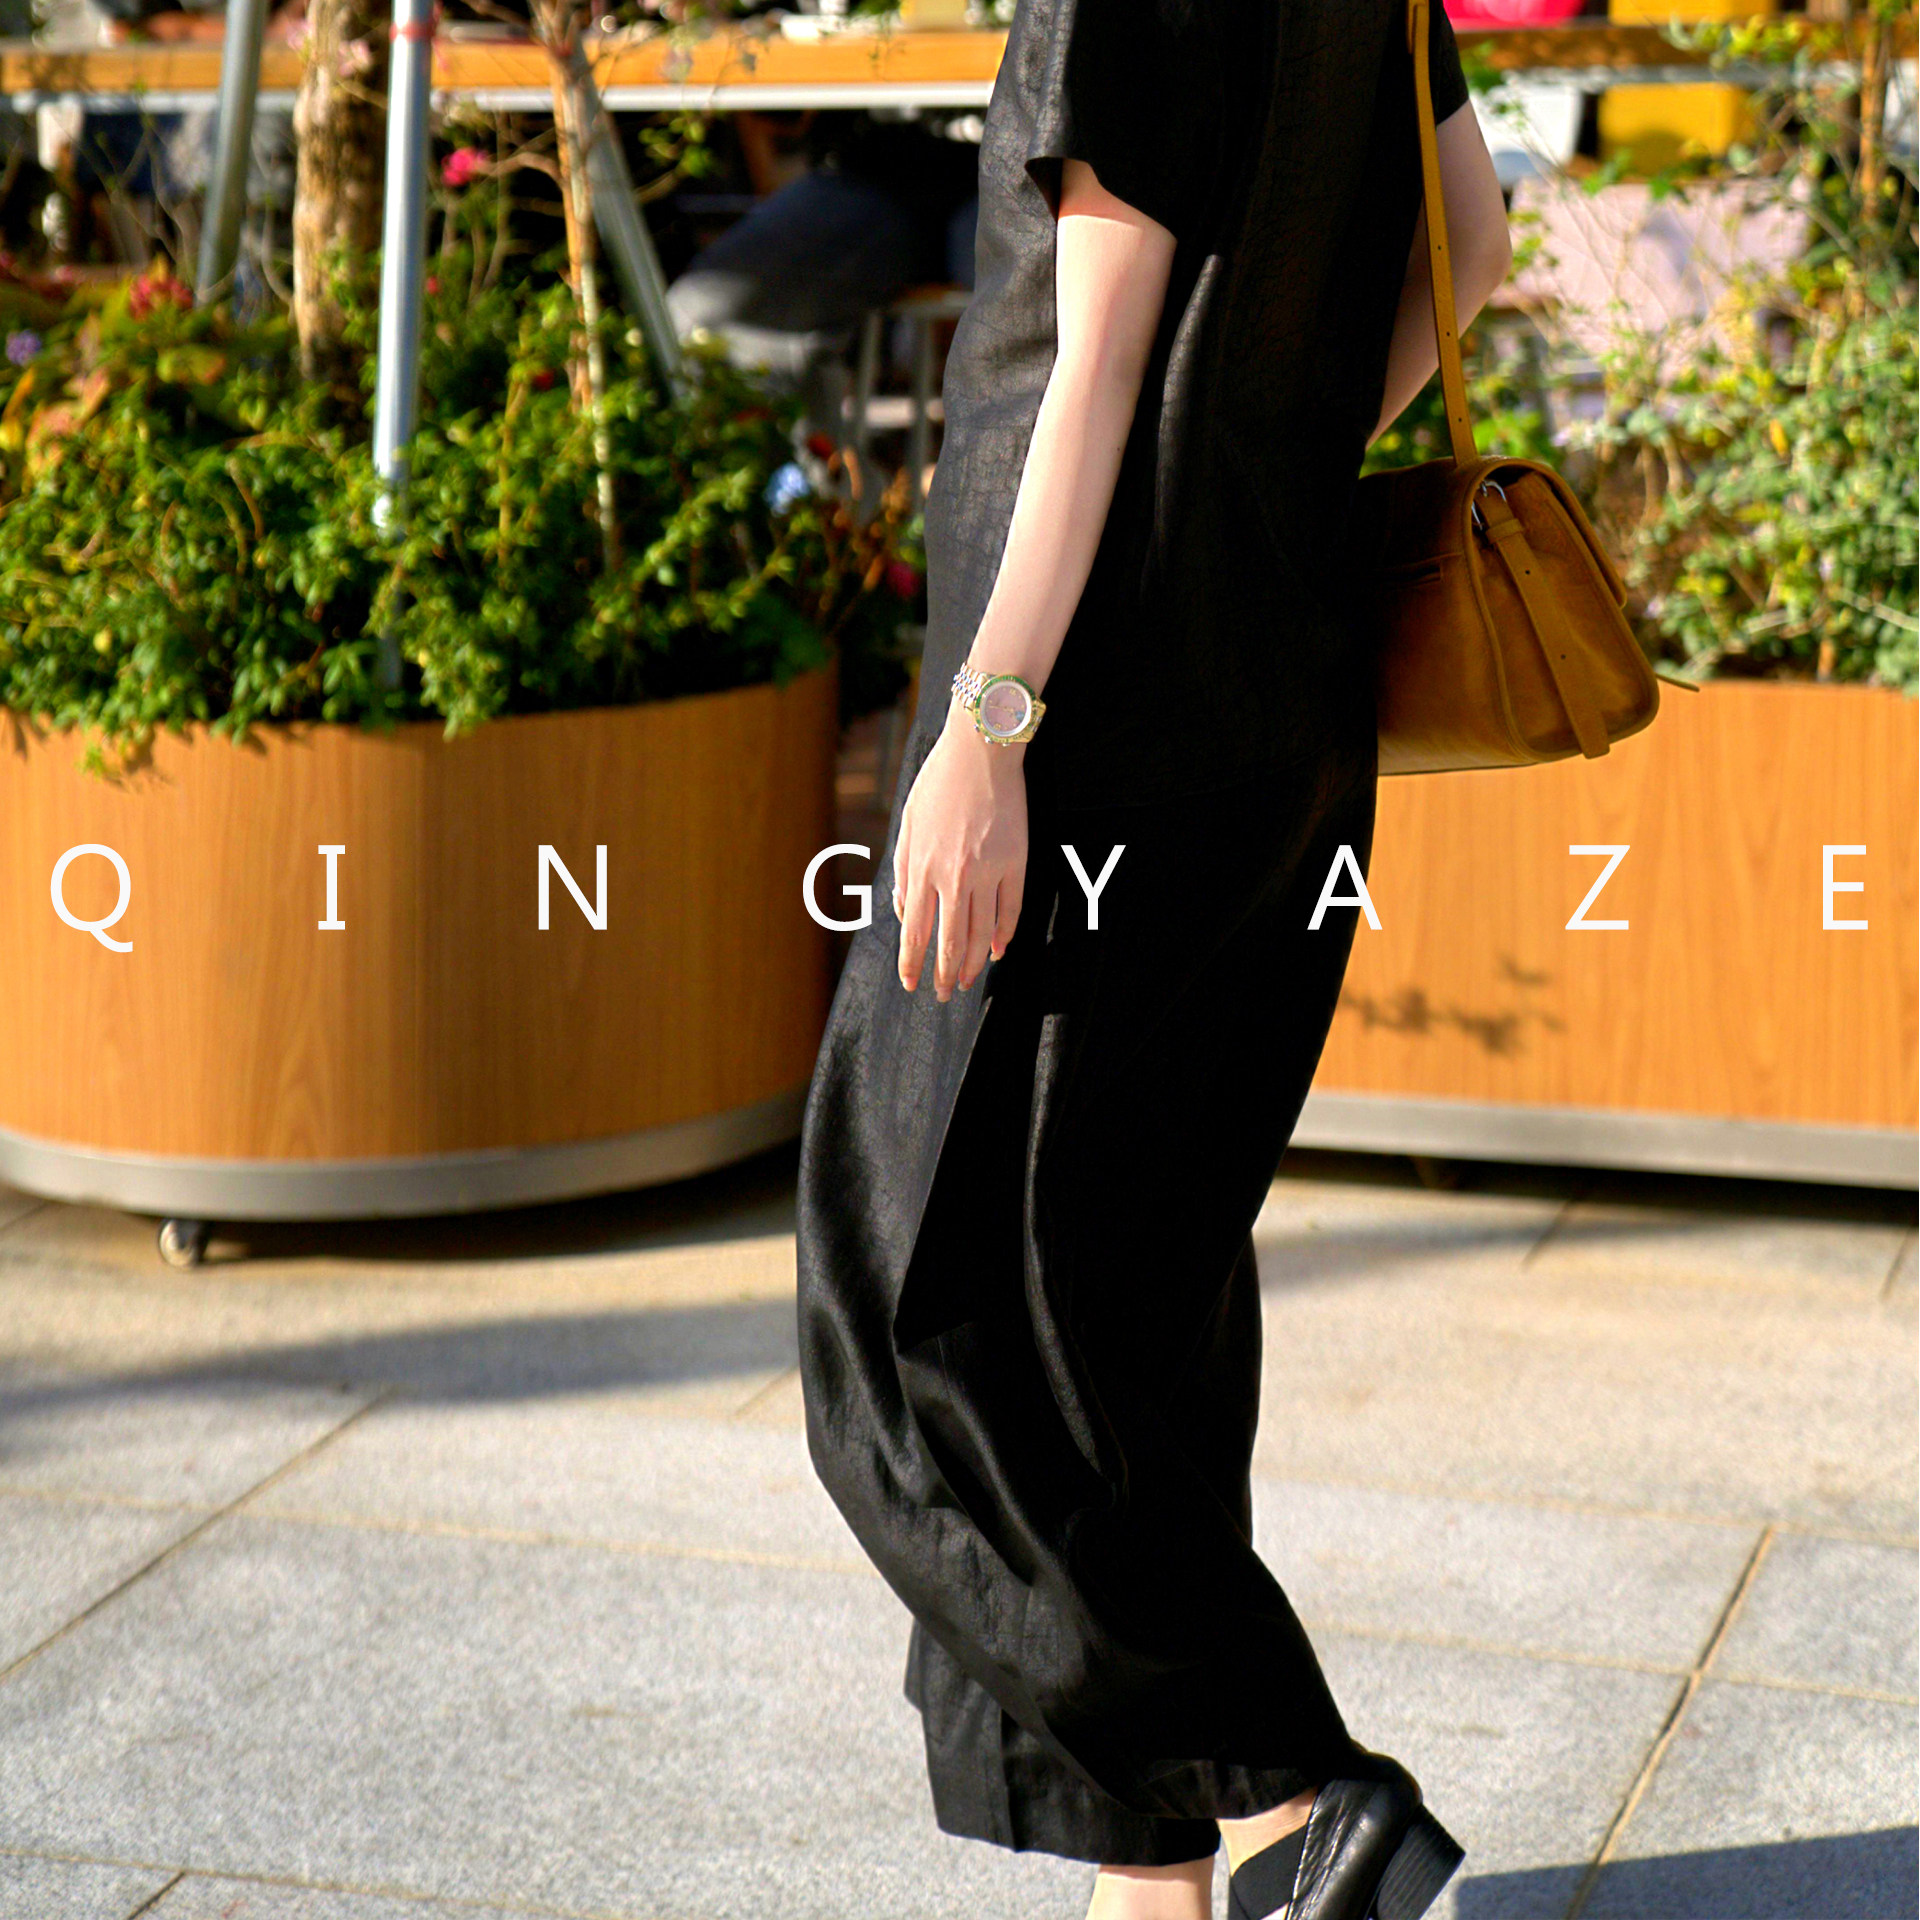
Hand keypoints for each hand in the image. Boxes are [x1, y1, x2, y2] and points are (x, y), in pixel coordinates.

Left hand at [893, 702, 1027, 1000]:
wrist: (981, 750)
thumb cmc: (939, 782)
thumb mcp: (909, 824)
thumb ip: (904, 870)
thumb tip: (904, 910)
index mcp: (923, 867)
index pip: (916, 931)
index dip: (913, 963)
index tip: (911, 984)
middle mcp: (954, 876)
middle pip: (949, 941)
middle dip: (943, 974)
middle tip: (942, 994)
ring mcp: (988, 872)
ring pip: (981, 933)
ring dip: (972, 963)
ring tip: (966, 982)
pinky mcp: (1016, 863)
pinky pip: (1010, 910)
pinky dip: (1003, 935)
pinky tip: (996, 950)